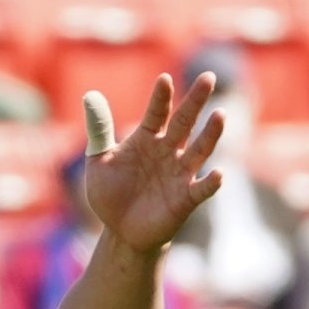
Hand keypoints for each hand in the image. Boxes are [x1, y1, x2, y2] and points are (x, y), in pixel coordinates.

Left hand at [82, 73, 225, 255]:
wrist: (121, 231)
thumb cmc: (112, 193)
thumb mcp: (99, 160)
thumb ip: (99, 129)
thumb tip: (89, 95)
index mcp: (147, 138)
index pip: (156, 113)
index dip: (160, 97)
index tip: (163, 80)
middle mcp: (168, 151)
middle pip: (184, 122)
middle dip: (195, 101)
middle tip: (208, 77)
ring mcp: (180, 174)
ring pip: (200, 149)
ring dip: (210, 134)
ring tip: (220, 115)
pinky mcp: (186, 198)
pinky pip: (201, 189)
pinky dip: (210, 183)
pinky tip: (218, 174)